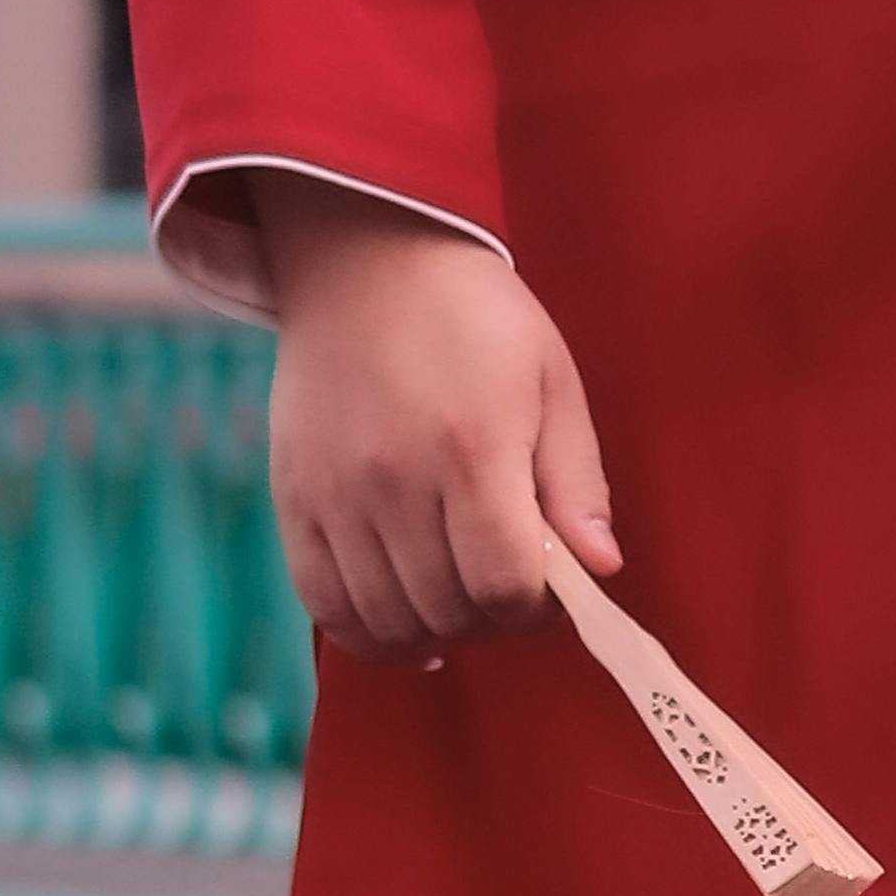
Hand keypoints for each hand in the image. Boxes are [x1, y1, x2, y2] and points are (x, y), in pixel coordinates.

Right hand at [258, 173, 619, 662]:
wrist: (370, 262)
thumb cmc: (479, 320)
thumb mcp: (552, 382)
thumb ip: (577, 483)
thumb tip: (601, 569)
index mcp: (474, 447)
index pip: (505, 585)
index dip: (536, 606)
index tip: (547, 583)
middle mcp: (397, 479)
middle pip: (448, 610)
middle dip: (491, 617)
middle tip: (505, 583)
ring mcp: (337, 494)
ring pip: (388, 620)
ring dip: (435, 629)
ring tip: (458, 595)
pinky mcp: (294, 500)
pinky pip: (324, 605)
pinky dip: (368, 633)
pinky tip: (404, 623)